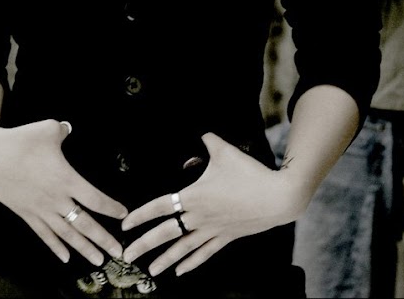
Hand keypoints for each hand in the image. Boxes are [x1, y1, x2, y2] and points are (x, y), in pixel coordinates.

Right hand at [0, 119, 127, 266]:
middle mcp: (56, 199)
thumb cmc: (20, 141)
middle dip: (103, 239)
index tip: (124, 214)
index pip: (94, 199)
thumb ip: (63, 131)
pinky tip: (65, 258)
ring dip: (83, 248)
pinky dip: (55, 246)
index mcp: (65, 179)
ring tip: (98, 260)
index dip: (111, 208)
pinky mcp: (26, 213)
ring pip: (66, 234)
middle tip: (119, 252)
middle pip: (84, 224)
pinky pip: (44, 234)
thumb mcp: (47, 129)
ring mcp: (40, 209)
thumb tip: (69, 130)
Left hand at [121, 133, 307, 276]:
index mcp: (194, 197)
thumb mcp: (224, 151)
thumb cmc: (250, 173)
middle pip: (166, 233)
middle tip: (126, 256)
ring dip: (165, 259)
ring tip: (150, 271)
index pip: (160, 207)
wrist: (279, 197)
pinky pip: (205, 252)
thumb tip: (200, 132)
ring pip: (183, 248)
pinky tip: (180, 271)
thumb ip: (207, 141)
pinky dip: (191, 262)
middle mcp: (199, 217)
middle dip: (144, 245)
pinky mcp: (227, 237)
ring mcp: (213, 230)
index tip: (125, 225)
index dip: (140, 215)